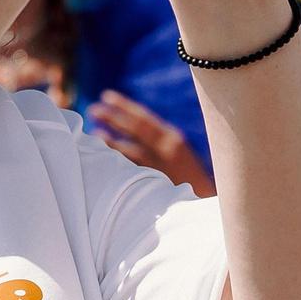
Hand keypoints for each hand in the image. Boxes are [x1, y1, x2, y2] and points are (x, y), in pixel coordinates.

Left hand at [95, 90, 214, 195]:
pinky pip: (131, 169)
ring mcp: (159, 166)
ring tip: (93, 133)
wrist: (207, 202)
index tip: (107, 96)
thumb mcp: (179, 153)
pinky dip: (117, 161)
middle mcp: (166, 148)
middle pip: (135, 128)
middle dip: (113, 117)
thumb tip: (133, 131)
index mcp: (172, 138)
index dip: (124, 106)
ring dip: (110, 140)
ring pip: (129, 150)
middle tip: (93, 109)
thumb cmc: (191, 178)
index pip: (144, 117)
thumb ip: (160, 142)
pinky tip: (103, 157)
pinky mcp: (154, 182)